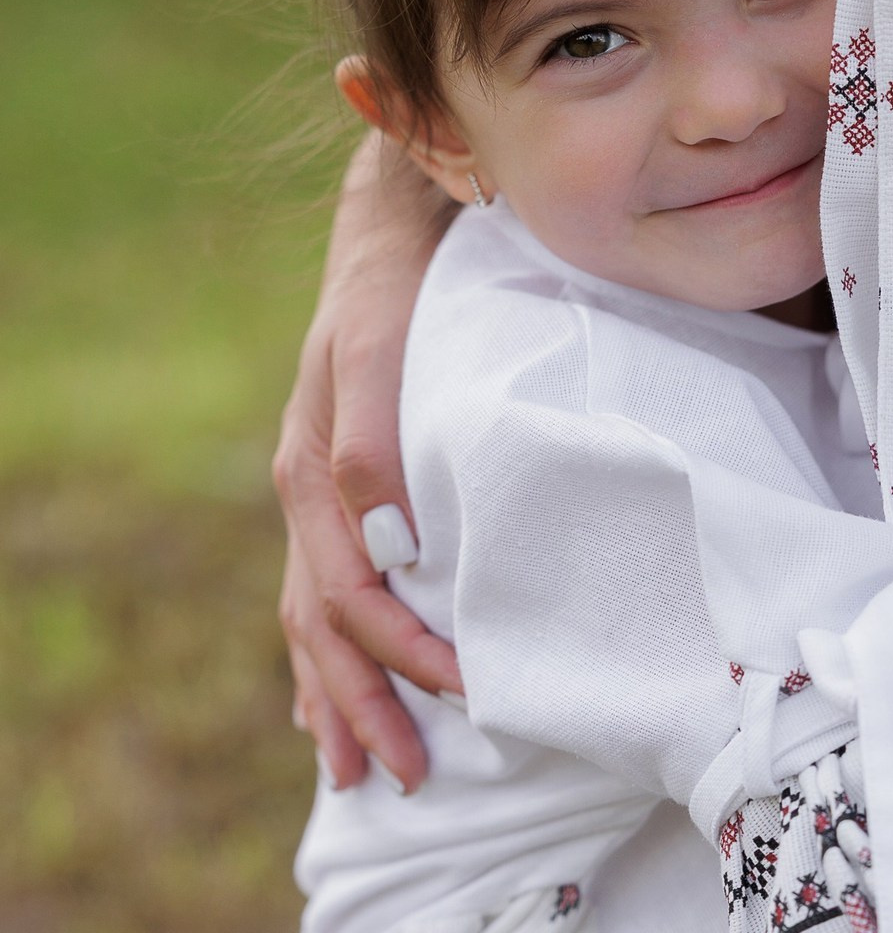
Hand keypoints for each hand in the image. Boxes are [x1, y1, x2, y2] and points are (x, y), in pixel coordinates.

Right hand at [274, 132, 461, 791]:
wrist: (390, 235)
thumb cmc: (395, 292)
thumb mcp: (378, 351)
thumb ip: (372, 440)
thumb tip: (389, 546)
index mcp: (311, 477)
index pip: (354, 599)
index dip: (404, 657)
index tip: (467, 696)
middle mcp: (306, 495)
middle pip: (322, 626)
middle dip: (362, 704)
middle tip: (400, 777)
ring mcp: (318, 493)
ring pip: (315, 615)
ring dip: (337, 690)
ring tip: (354, 757)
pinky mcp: (341, 481)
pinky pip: (322, 582)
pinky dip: (326, 643)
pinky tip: (332, 677)